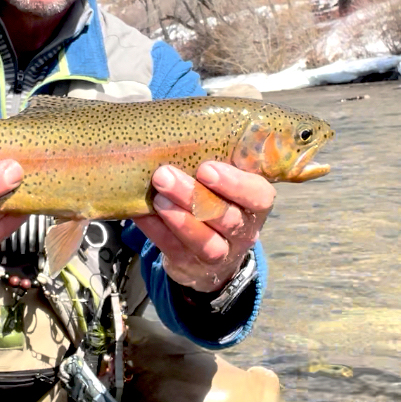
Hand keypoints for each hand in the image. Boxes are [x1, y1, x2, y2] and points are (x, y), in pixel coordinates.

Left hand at [132, 162, 274, 293]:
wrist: (206, 254)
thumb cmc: (213, 201)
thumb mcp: (223, 185)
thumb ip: (212, 165)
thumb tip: (176, 135)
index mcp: (255, 205)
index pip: (258, 196)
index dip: (234, 184)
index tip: (206, 168)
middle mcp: (243, 232)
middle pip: (226, 217)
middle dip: (193, 195)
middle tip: (164, 174)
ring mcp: (220, 254)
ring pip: (204, 240)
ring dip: (178, 218)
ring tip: (156, 198)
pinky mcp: (192, 266)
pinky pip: (175, 249)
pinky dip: (157, 231)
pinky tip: (141, 215)